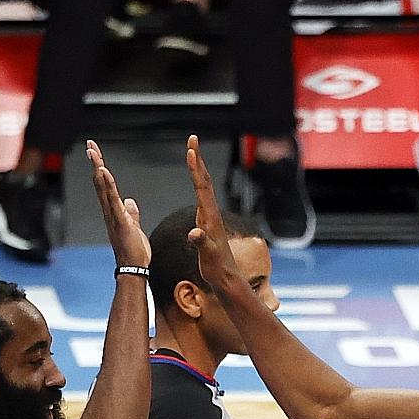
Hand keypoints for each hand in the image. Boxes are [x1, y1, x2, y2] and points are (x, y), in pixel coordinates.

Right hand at [87, 139, 150, 269]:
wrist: (134, 269)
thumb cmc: (134, 251)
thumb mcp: (134, 227)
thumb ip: (131, 213)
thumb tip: (130, 202)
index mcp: (114, 211)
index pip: (105, 185)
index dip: (100, 168)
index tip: (96, 152)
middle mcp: (110, 212)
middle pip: (100, 182)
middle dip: (95, 163)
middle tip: (90, 145)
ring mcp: (113, 216)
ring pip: (103, 188)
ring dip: (98, 169)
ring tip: (93, 153)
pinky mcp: (120, 221)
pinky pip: (113, 200)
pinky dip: (107, 185)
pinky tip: (103, 171)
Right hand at [186, 135, 241, 295]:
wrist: (227, 279)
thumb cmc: (217, 268)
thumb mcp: (208, 256)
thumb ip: (201, 243)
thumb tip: (194, 233)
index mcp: (210, 217)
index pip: (201, 187)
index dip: (195, 168)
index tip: (191, 149)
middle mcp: (211, 214)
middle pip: (203, 181)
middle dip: (197, 159)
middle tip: (192, 140)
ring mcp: (210, 218)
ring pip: (203, 187)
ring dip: (198, 169)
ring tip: (193, 154)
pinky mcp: (207, 224)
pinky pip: (201, 198)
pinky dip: (197, 185)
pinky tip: (196, 182)